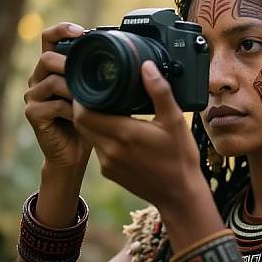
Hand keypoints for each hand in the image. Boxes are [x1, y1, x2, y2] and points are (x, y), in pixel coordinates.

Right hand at [24, 22, 91, 169]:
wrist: (74, 153)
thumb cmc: (88, 120)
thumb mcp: (96, 93)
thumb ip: (98, 76)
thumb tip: (125, 58)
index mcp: (53, 68)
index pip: (48, 39)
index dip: (62, 30)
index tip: (81, 32)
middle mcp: (38, 78)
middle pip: (47, 58)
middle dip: (70, 65)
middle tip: (91, 74)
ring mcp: (33, 96)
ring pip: (51, 81)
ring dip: (75, 89)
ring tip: (91, 99)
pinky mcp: (33, 114)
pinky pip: (52, 104)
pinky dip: (71, 110)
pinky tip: (82, 116)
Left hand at [72, 61, 207, 210]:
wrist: (179, 195)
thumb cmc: (180, 158)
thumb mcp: (175, 121)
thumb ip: (159, 91)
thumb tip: (146, 66)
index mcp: (123, 134)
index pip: (84, 111)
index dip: (82, 96)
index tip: (92, 83)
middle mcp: (110, 150)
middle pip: (80, 122)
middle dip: (84, 105)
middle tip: (97, 90)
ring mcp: (107, 163)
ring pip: (87, 134)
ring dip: (91, 120)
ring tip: (105, 105)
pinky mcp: (109, 172)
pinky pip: (97, 147)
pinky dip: (100, 134)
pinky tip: (116, 128)